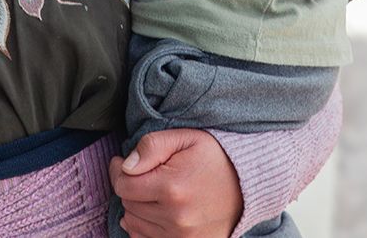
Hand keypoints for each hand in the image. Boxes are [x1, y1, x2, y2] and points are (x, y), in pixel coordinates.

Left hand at [109, 129, 241, 237]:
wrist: (247, 185)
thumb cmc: (214, 157)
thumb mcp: (185, 138)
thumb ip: (151, 146)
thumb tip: (126, 165)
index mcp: (172, 187)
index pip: (122, 185)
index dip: (119, 170)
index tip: (124, 162)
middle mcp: (176, 217)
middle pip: (128, 204)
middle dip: (131, 187)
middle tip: (146, 174)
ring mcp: (181, 237)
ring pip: (134, 224)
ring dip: (137, 207)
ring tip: (155, 192)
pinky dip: (144, 227)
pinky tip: (157, 211)